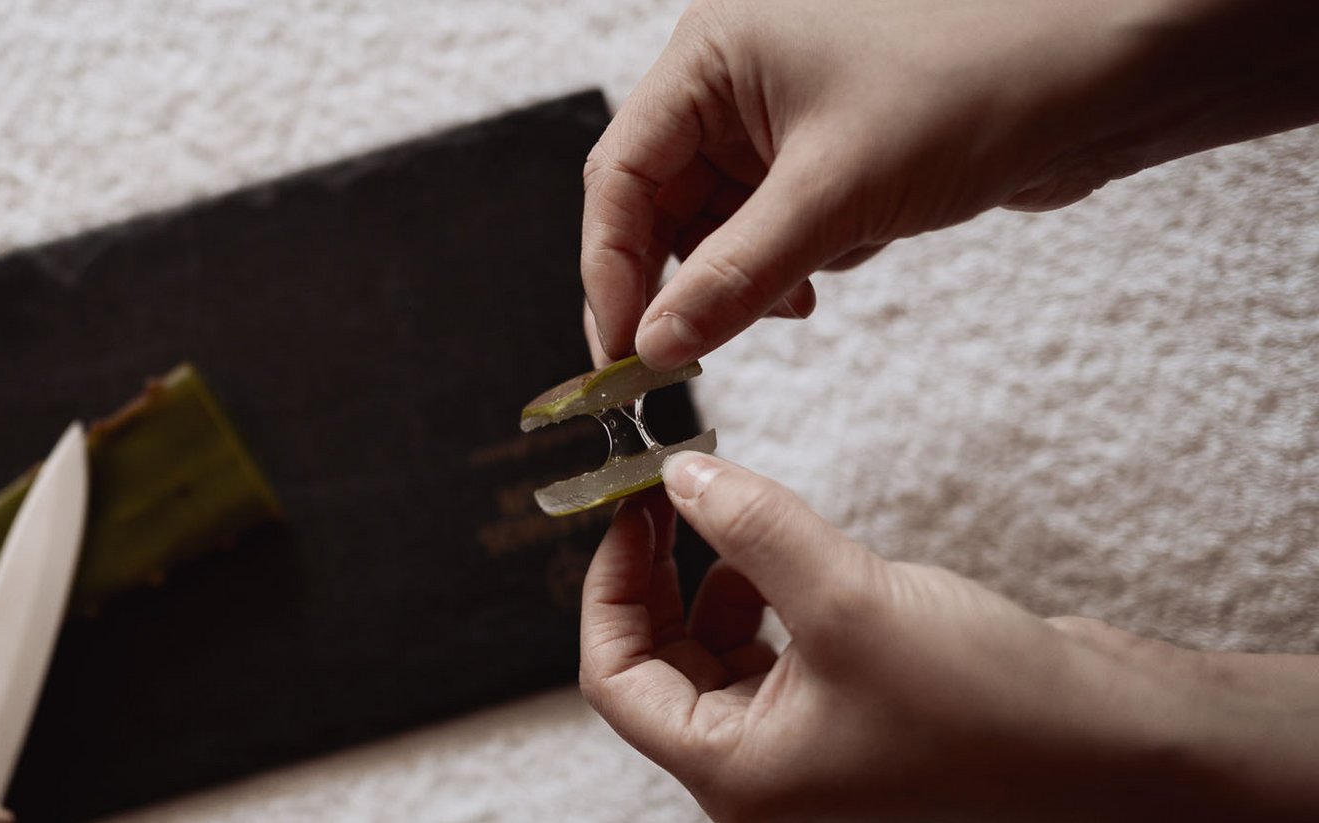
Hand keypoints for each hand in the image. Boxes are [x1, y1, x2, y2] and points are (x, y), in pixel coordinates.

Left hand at [579, 452, 1318, 820]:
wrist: (1125, 747)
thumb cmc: (994, 706)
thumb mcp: (850, 597)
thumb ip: (751, 528)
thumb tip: (680, 475)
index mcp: (739, 777)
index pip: (618, 682)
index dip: (609, 589)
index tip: (631, 510)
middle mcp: (765, 779)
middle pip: (662, 672)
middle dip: (660, 582)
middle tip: (668, 497)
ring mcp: (812, 757)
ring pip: (720, 664)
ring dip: (715, 589)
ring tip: (737, 523)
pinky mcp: (857, 727)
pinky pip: (778, 664)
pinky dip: (769, 606)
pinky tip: (792, 558)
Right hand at [582, 0, 1318, 368]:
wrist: (1110, 71)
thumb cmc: (980, 82)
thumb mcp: (837, 195)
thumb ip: (732, 277)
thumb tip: (654, 346)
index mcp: (713, 53)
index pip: (619, 173)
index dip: (608, 268)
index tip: (617, 351)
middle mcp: (734, 77)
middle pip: (657, 200)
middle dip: (673, 281)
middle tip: (670, 363)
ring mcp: (779, 113)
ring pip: (713, 220)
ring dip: (736, 277)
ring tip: (786, 302)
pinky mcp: (826, 149)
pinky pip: (767, 223)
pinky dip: (784, 263)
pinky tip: (826, 275)